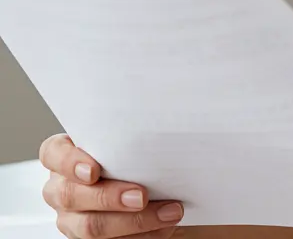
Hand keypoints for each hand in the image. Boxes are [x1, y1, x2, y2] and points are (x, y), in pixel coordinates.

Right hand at [39, 133, 184, 237]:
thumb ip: (128, 138)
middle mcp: (61, 188)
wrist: (141, 178)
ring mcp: (70, 217)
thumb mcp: (125, 139)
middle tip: (142, 196)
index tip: (94, 171)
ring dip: (133, 222)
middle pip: (71, 195)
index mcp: (63, 156)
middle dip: (109, 197)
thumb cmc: (130, 150)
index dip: (70, 162)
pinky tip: (164, 228)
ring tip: (168, 212)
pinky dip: (141, 235)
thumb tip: (158, 135)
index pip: (53, 153)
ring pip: (89, 226)